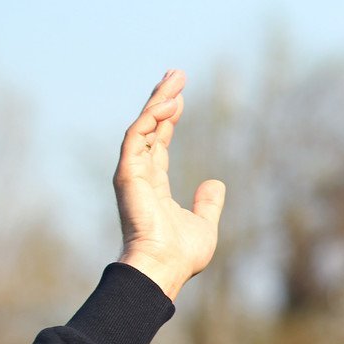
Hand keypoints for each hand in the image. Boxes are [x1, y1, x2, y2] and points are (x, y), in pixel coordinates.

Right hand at [114, 70, 224, 299]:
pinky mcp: (128, 174)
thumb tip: (215, 182)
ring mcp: (132, 174)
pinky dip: (150, 118)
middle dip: (161, 100)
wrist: (164, 268)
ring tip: (174, 77)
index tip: (180, 99)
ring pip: (143, 126)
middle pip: (149, 128)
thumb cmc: (181, 254)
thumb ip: (208, 203)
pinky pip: (137, 137)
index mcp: (154, 186)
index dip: (168, 120)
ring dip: (158, 100)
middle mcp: (140, 176)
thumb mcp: (203, 223)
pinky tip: (168, 102)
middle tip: (176, 74)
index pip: (158, 144)